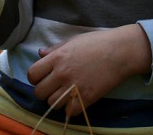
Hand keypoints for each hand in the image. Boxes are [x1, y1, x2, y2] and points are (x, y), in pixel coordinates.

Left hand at [27, 24, 151, 116]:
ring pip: (52, 103)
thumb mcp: (73, 41)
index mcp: (57, 57)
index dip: (35, 78)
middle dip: (44, 91)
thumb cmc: (97, 42)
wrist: (120, 51)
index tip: (43, 78)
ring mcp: (74, 86)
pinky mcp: (86, 98)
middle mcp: (62, 73)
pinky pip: (69, 111)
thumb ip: (55, 49)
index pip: (32, 74)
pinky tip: (76, 100)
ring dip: (57, 100)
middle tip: (54, 88)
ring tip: (66, 93)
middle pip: (39, 92)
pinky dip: (71, 108)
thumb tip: (40, 53)